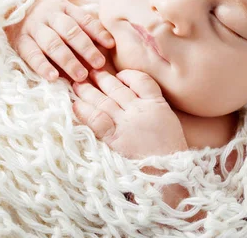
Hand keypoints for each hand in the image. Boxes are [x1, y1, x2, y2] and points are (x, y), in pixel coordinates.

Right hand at [4, 0, 114, 81]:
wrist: (11, 10)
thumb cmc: (47, 19)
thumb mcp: (64, 16)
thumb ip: (83, 28)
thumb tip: (109, 45)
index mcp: (63, 8)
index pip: (84, 19)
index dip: (98, 32)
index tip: (111, 45)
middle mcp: (48, 15)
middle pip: (70, 31)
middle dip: (86, 48)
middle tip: (98, 65)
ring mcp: (33, 27)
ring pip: (53, 43)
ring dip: (68, 60)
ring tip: (81, 76)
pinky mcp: (19, 41)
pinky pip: (31, 54)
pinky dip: (42, 66)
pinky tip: (53, 77)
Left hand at [72, 69, 187, 158]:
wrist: (169, 173)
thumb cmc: (171, 152)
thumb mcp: (169, 122)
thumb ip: (154, 108)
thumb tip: (136, 101)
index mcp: (156, 104)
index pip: (141, 80)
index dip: (127, 75)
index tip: (119, 75)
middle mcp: (139, 109)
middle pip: (117, 88)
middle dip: (102, 78)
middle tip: (90, 72)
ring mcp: (126, 122)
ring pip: (104, 100)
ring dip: (88, 91)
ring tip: (77, 84)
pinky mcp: (115, 137)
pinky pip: (96, 118)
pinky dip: (84, 111)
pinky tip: (76, 106)